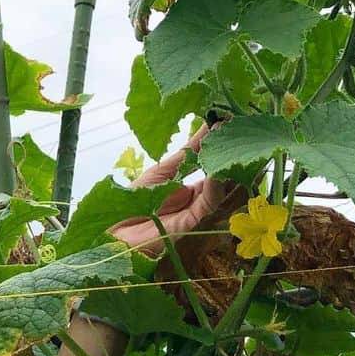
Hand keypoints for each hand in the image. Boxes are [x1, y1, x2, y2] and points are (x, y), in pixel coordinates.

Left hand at [108, 126, 227, 256]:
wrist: (114, 233)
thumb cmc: (131, 202)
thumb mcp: (160, 172)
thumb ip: (184, 155)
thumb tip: (204, 129)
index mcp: (185, 187)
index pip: (207, 164)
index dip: (217, 146)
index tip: (227, 122)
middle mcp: (192, 199)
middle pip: (218, 177)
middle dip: (228, 157)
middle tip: (240, 134)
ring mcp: (193, 211)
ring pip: (217, 191)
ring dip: (225, 171)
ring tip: (233, 149)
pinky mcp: (190, 224)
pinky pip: (206, 205)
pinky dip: (213, 189)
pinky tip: (217, 174)